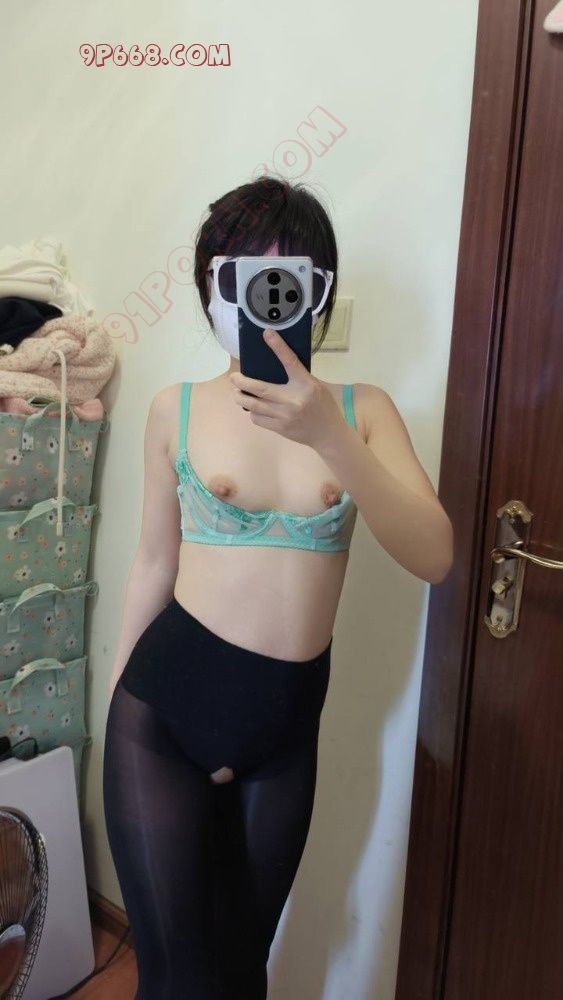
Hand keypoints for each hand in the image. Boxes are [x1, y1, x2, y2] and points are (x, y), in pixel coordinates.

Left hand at [229, 328, 344, 450]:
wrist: (328, 433)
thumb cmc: (322, 406)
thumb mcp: (315, 386)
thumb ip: (298, 378)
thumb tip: (275, 366)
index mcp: (306, 385)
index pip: (290, 362)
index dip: (278, 347)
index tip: (267, 334)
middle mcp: (293, 399)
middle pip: (260, 389)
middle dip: (241, 382)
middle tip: (234, 377)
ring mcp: (284, 416)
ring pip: (253, 406)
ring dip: (241, 398)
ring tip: (237, 393)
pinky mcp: (279, 428)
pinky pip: (257, 418)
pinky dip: (252, 412)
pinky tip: (253, 408)